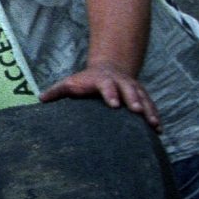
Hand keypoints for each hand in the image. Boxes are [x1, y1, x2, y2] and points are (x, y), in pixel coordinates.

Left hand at [42, 66, 161, 131]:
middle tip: (137, 112)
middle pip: (129, 90)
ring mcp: (134, 89)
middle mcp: (121, 83)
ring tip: (153, 124)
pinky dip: (155, 115)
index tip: (114, 104)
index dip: (111, 94)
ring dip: (149, 110)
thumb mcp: (71, 83)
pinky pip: (151, 105)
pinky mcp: (142, 96)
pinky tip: (159, 129)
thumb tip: (40, 99)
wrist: (109, 69)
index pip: (107, 85)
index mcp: (103, 80)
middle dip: (134, 100)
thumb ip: (57, 91)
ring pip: (143, 98)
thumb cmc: (85, 81)